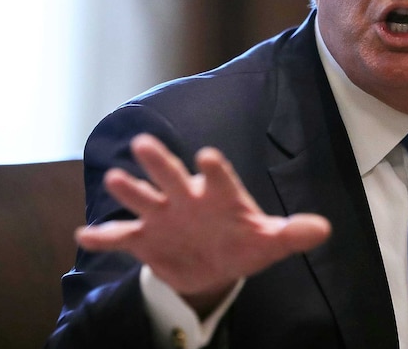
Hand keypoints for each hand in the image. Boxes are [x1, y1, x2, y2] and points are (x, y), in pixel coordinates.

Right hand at [75, 133, 330, 315]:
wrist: (213, 264)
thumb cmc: (244, 242)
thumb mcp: (268, 242)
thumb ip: (291, 234)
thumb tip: (322, 229)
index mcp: (219, 195)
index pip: (218, 177)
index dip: (213, 169)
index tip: (208, 157)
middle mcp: (187, 199)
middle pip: (171, 176)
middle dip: (159, 162)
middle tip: (144, 144)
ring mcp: (163, 217)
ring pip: (143, 199)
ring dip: (129, 191)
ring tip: (115, 180)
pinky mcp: (145, 239)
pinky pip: (121, 237)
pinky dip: (103, 237)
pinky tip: (85, 234)